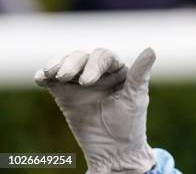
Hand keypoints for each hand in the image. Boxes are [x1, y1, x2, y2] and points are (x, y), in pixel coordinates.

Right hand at [35, 48, 156, 173]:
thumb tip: (151, 49)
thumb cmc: (130, 122)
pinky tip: (40, 77)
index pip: (104, 57)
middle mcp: (98, 72)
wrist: (113, 150)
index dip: (94, 64)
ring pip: (66, 64)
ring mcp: (79, 82)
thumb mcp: (136, 97)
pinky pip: (52, 80)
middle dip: (72, 64)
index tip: (87, 82)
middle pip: (82, 57)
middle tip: (67, 77)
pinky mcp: (63, 93)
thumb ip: (140, 73)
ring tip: (52, 74)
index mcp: (118, 69)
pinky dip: (43, 75)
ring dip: (57, 65)